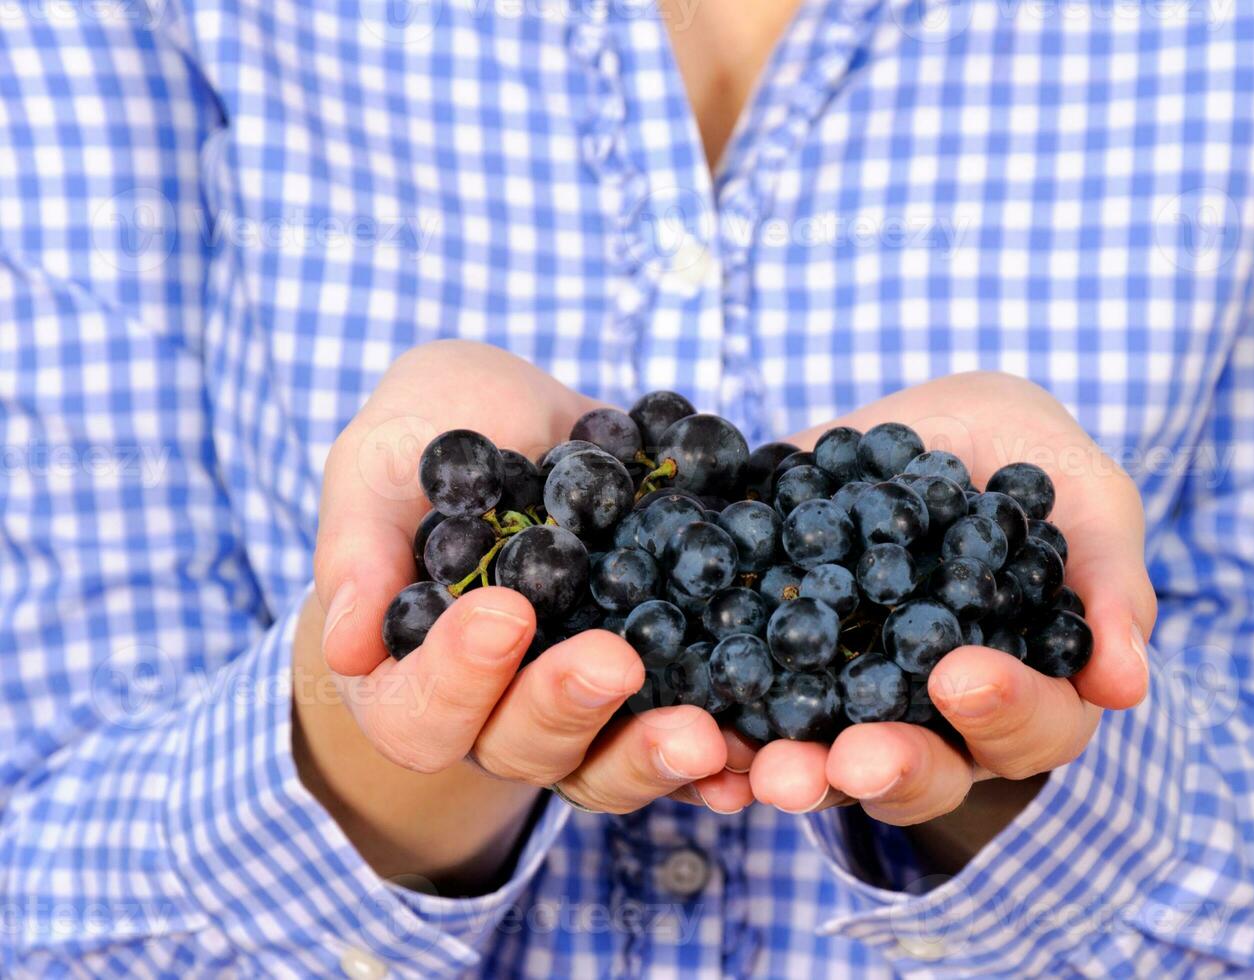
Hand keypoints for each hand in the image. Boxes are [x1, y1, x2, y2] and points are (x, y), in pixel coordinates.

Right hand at [296, 341, 745, 890]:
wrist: (539, 424)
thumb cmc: (441, 433)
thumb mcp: (385, 456)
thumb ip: (362, 539)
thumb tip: (348, 646)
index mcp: (408, 674)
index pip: (418, 714)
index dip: (457, 678)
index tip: (505, 611)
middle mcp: (492, 713)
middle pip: (520, 749)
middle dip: (565, 708)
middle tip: (612, 661)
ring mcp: (579, 712)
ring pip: (607, 768)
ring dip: (654, 756)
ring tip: (703, 735)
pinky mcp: (655, 692)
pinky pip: (686, 742)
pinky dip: (723, 757)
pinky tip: (759, 753)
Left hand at [743, 372, 1155, 829]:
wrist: (922, 427)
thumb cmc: (1024, 459)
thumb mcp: (1082, 496)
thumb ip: (1108, 582)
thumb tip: (1127, 686)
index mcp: (1032, 693)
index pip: (1033, 728)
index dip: (1004, 711)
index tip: (961, 674)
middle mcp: (942, 724)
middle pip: (927, 773)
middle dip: (891, 768)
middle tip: (853, 757)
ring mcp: (856, 706)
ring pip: (833, 764)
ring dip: (800, 773)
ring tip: (764, 769)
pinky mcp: (778, 673)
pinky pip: (748, 717)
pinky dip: (722, 729)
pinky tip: (693, 726)